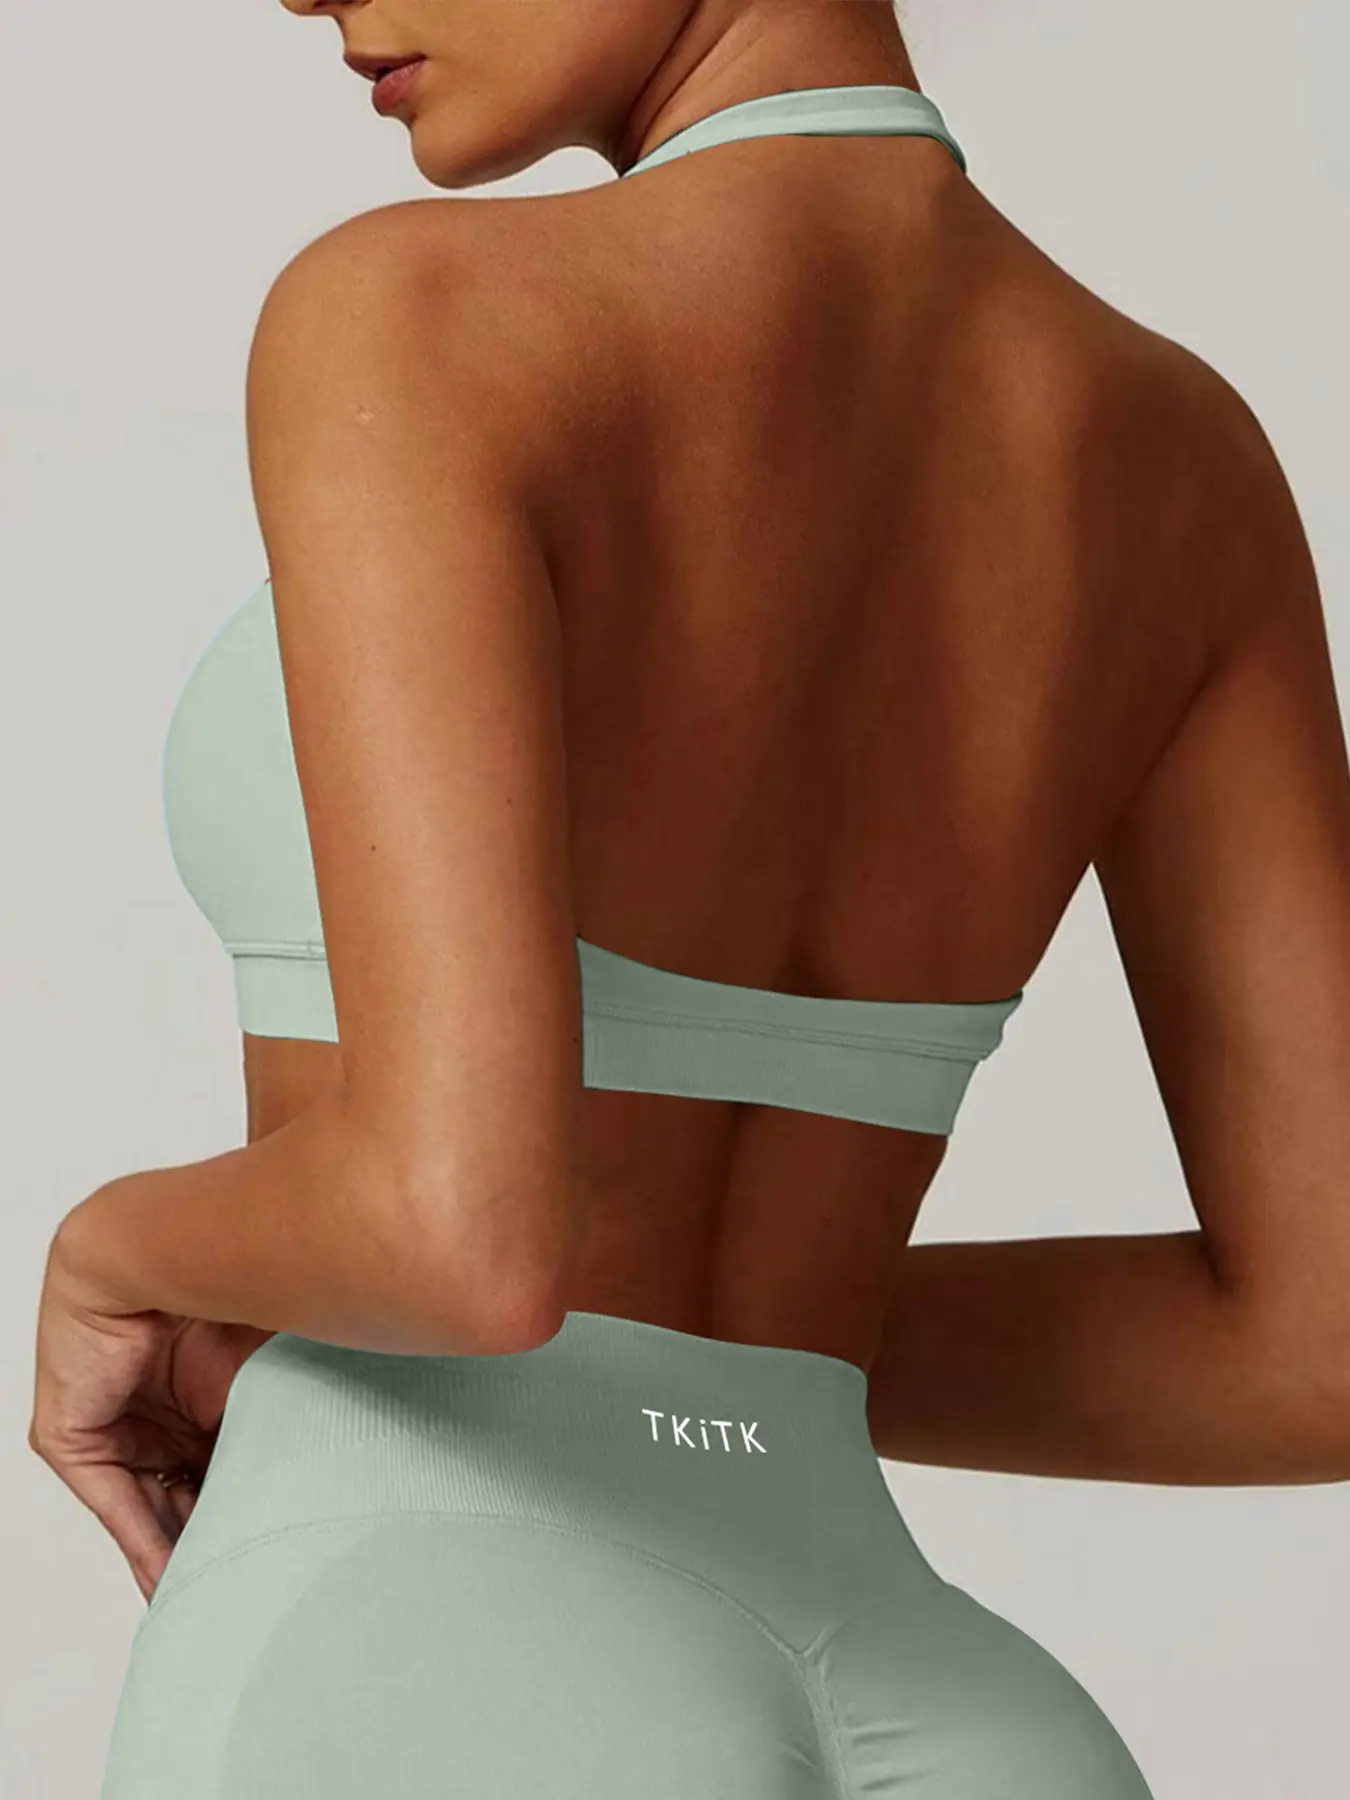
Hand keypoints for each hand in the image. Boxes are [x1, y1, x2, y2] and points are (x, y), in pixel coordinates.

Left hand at [29, 1205, 272, 1601]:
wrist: (154, 1245)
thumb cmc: (225, 1278)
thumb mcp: (263, 1367)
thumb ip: (285, 1415)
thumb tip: (341, 1456)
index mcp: (199, 1382)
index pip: (221, 1459)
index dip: (247, 1501)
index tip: (278, 1544)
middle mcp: (154, 1404)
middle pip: (187, 1487)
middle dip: (216, 1532)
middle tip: (252, 1575)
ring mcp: (112, 1418)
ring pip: (152, 1502)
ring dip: (183, 1548)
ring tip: (218, 1593)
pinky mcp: (71, 1434)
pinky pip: (113, 1500)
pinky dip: (143, 1543)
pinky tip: (173, 1581)